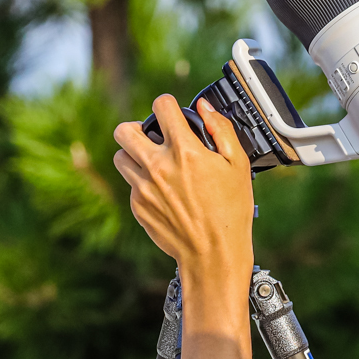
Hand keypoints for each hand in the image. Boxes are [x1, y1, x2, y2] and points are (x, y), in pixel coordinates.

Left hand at [112, 96, 254, 278]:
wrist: (213, 253)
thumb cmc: (231, 210)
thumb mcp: (239, 165)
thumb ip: (221, 129)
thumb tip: (205, 107)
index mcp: (185, 151)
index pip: (161, 107)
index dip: (168, 104)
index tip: (172, 112)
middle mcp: (158, 166)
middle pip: (124, 130)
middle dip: (136, 127)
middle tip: (151, 136)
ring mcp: (143, 188)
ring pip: (120, 156)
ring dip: (134, 154)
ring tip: (152, 163)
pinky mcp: (137, 206)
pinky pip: (130, 184)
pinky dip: (142, 182)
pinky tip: (163, 192)